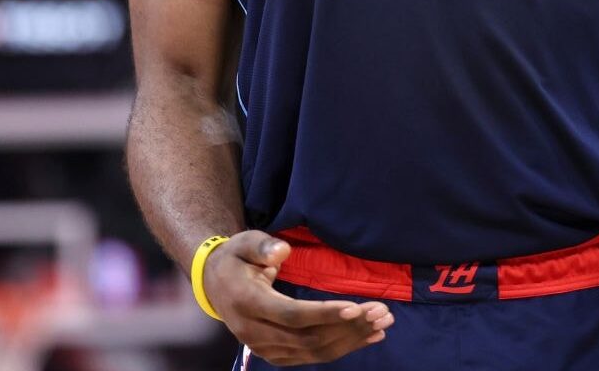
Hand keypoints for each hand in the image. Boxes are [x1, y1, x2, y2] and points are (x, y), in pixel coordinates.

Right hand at [203, 230, 394, 364]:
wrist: (215, 284)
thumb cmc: (236, 259)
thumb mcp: (243, 242)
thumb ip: (261, 246)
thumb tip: (281, 251)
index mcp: (247, 303)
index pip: (290, 314)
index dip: (324, 314)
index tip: (356, 307)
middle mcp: (253, 331)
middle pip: (307, 337)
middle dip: (348, 327)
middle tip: (382, 313)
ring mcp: (264, 347)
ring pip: (313, 351)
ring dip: (351, 339)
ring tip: (383, 324)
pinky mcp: (276, 353)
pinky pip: (312, 356)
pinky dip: (342, 348)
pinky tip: (369, 337)